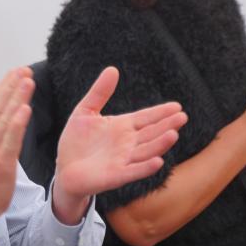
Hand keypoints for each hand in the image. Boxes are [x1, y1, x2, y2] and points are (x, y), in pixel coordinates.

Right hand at [0, 67, 33, 226]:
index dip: (3, 85)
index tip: (16, 71)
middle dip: (11, 86)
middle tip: (25, 70)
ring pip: (4, 119)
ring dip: (16, 99)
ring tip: (27, 82)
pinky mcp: (0, 162)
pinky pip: (9, 140)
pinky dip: (16, 124)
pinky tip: (24, 110)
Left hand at [53, 67, 185, 222]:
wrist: (63, 169)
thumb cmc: (76, 142)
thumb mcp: (85, 112)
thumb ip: (99, 92)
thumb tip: (113, 69)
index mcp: (123, 127)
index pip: (146, 118)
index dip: (161, 112)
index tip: (177, 106)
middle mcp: (128, 144)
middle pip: (151, 133)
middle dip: (166, 126)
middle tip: (182, 117)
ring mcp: (123, 160)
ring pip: (146, 151)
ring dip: (160, 144)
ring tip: (173, 134)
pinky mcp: (115, 176)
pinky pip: (133, 171)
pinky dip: (145, 168)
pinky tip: (158, 162)